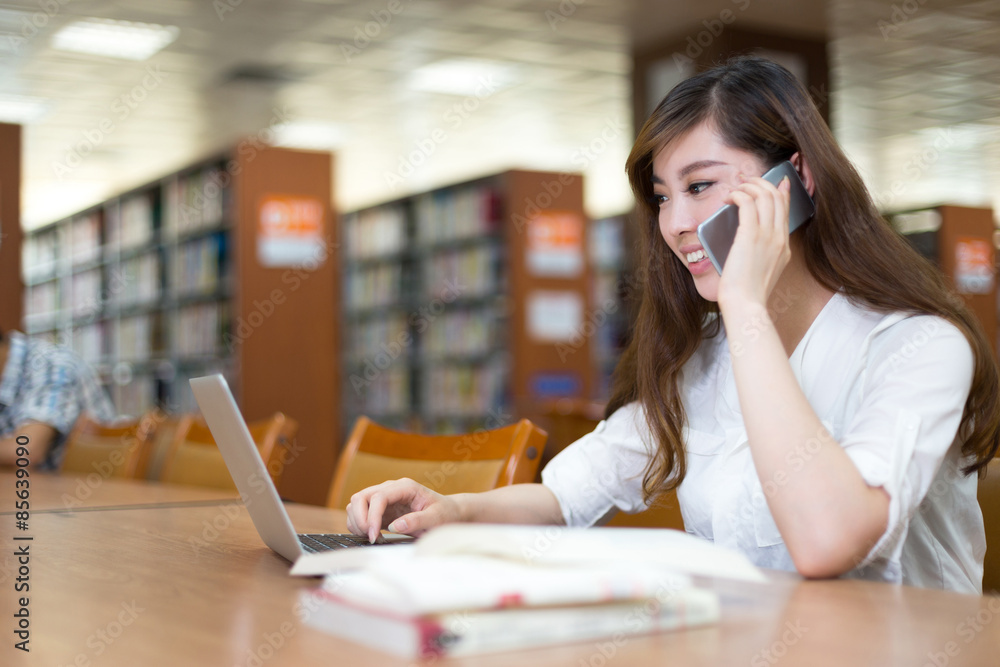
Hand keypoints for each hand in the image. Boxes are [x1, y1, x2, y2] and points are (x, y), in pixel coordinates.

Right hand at [345, 478, 462, 542]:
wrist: (448, 512)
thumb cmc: (444, 513)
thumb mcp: (436, 518)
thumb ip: (417, 521)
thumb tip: (395, 526)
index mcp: (405, 487)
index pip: (378, 497)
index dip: (372, 516)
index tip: (374, 535)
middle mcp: (391, 488)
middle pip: (361, 497)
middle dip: (360, 519)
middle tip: (370, 537)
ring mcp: (384, 497)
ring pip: (356, 503)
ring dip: (357, 521)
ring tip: (372, 537)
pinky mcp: (381, 508)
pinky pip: (360, 513)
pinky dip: (359, 524)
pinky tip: (372, 535)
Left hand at [716, 174, 791, 310]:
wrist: (746, 304)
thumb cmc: (747, 295)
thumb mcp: (762, 274)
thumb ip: (761, 258)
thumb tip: (747, 247)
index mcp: (783, 248)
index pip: (785, 211)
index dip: (781, 191)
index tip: (777, 181)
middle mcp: (779, 239)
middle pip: (777, 197)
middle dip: (761, 182)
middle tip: (746, 179)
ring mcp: (768, 236)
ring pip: (764, 195)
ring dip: (748, 186)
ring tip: (735, 187)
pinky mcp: (751, 235)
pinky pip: (748, 203)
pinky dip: (738, 194)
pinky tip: (729, 197)